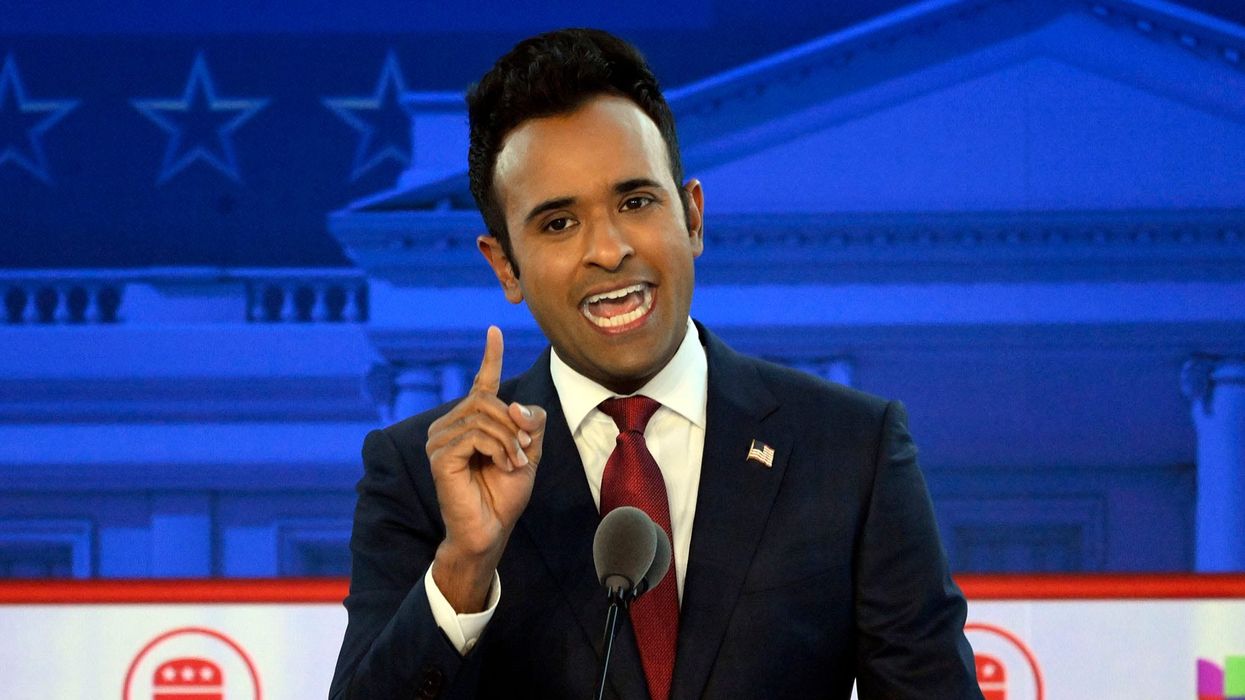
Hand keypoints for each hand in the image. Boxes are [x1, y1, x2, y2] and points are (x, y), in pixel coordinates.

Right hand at [426, 325, 545, 611]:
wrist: (491, 529)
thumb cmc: (505, 492)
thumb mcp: (529, 450)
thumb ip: (529, 422)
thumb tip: (513, 405)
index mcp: (470, 422)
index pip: (481, 383)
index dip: (490, 356)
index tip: (494, 330)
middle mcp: (449, 426)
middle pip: (486, 399)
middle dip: (513, 423)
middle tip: (524, 452)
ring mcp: (440, 440)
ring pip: (482, 415)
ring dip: (508, 440)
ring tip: (514, 463)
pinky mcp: (440, 456)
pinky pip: (475, 435)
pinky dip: (498, 449)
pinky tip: (502, 466)